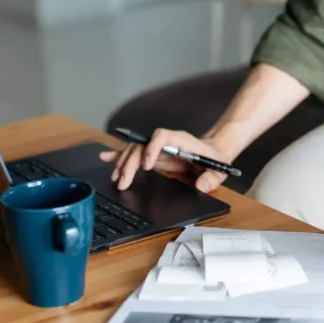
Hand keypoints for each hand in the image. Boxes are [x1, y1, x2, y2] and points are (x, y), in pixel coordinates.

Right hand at [98, 128, 233, 192]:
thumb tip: (202, 185)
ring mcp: (158, 147)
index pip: (161, 137)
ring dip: (122, 162)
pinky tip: (105, 157)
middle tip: (123, 182)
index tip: (147, 166)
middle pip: (142, 145)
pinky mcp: (153, 155)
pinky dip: (119, 155)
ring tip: (115, 178)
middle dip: (130, 163)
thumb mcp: (219, 169)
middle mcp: (165, 141)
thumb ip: (212, 177)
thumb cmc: (215, 159)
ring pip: (134, 149)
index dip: (152, 148)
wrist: (213, 153)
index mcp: (181, 140)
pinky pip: (134, 153)